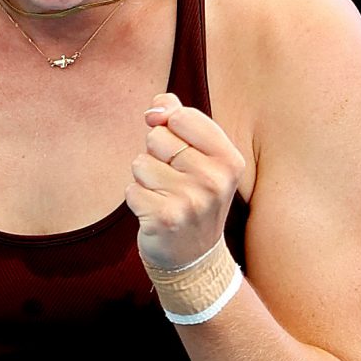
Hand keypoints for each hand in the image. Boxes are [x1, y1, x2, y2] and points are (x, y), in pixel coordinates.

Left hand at [126, 91, 246, 272]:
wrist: (194, 257)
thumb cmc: (195, 198)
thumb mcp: (202, 159)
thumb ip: (181, 121)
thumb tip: (158, 103)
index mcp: (229, 159)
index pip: (182, 116)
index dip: (170, 127)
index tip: (179, 148)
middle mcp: (214, 179)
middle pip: (157, 137)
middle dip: (156, 156)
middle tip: (174, 181)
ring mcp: (191, 200)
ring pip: (140, 162)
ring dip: (144, 179)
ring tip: (165, 197)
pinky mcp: (164, 218)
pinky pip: (130, 189)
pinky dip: (137, 200)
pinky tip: (155, 213)